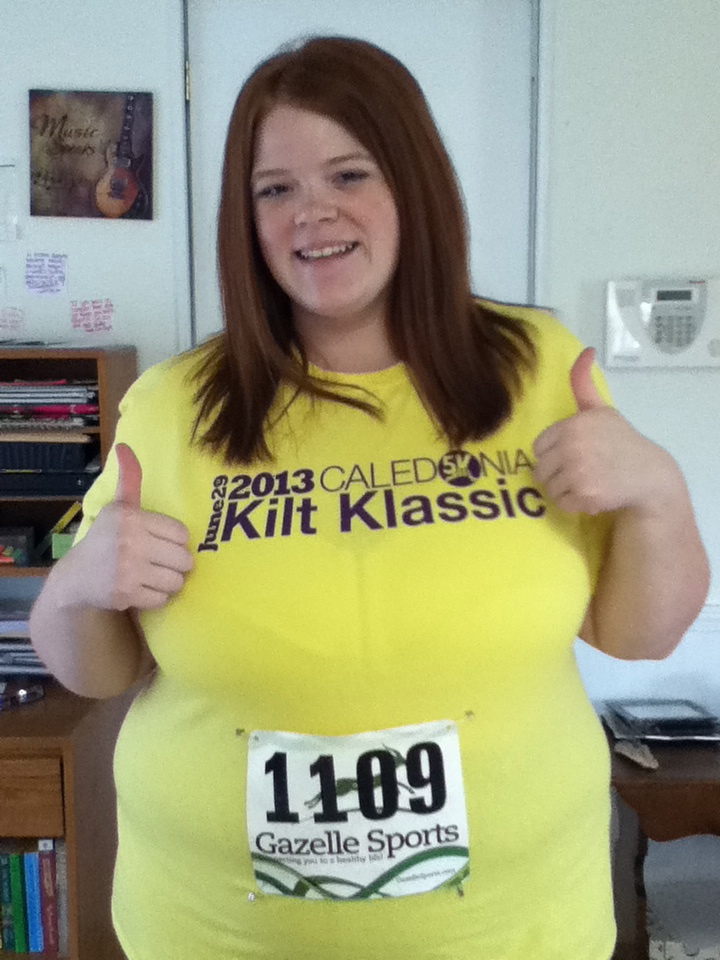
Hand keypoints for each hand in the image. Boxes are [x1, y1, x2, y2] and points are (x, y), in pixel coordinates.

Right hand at [66, 443, 193, 609]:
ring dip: (169, 582)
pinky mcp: (126, 594)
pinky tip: (142, 589)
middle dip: (176, 564)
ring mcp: (127, 570)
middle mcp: (129, 541)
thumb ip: (130, 480)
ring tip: (153, 576)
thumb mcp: (118, 507)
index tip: (161, 542)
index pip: (181, 534)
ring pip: (176, 581)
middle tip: (161, 562)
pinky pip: (162, 598)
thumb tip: (126, 447)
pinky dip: (156, 597)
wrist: (75, 578)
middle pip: (184, 559)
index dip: (176, 541)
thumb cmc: (105, 540)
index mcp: (130, 517)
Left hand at [532, 348, 680, 515]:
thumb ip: (583, 383)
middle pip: (540, 470)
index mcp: (573, 425)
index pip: (539, 447)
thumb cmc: (621, 442)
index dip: (554, 453)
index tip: (573, 453)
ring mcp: (579, 472)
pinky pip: (562, 503)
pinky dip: (574, 504)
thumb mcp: (601, 409)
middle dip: (557, 473)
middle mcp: (573, 446)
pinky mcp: (585, 495)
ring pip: (549, 488)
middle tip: (581, 470)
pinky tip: (593, 494)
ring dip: (565, 489)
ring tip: (587, 481)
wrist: (648, 475)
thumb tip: (585, 351)